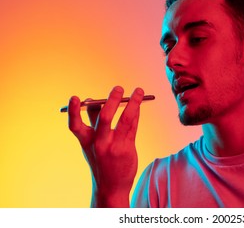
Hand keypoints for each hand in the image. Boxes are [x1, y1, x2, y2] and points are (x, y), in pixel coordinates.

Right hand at [68, 86, 143, 206]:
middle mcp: (98, 143)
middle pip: (104, 117)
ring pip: (124, 119)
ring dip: (133, 103)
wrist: (111, 187)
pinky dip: (136, 112)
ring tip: (138, 91)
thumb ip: (94, 122)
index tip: (75, 97)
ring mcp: (113, 146)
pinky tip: (139, 104)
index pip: (75, 126)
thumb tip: (95, 100)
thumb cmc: (101, 160)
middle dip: (112, 100)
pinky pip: (132, 126)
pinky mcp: (126, 148)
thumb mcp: (92, 144)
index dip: (74, 111)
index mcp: (86, 141)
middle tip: (118, 88)